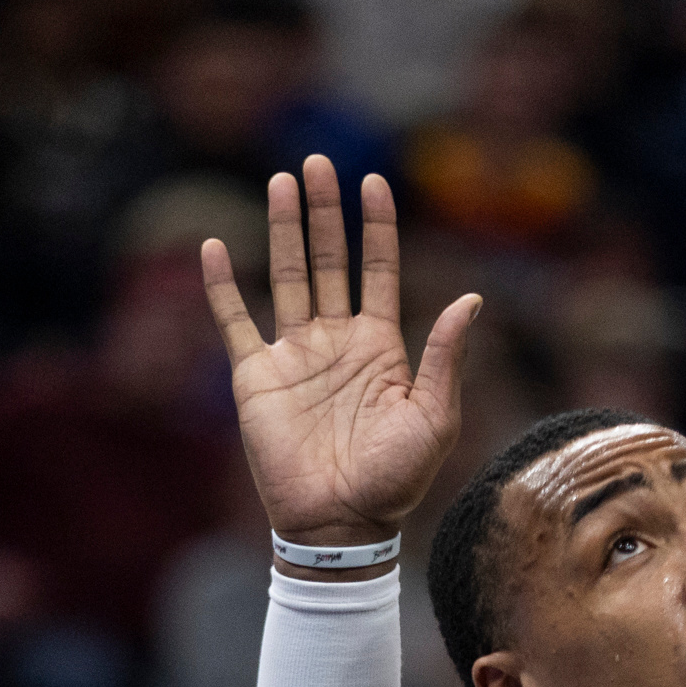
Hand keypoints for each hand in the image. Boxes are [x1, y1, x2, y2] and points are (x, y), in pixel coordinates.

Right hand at [201, 156, 481, 552]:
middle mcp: (335, 342)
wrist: (340, 524)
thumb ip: (444, 357)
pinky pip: (235, 320)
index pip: (378, 271)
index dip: (377, 228)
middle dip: (325, 212)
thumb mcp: (434, 417)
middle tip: (318, 162)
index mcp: (380, 348)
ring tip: (281, 182)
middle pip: (329, 261)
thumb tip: (471, 299)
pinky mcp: (255, 377)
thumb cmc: (394, 480)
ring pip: (287, 277)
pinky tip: (214, 246)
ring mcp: (293, 356)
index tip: (375, 182)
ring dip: (284, 229)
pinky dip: (221, 285)